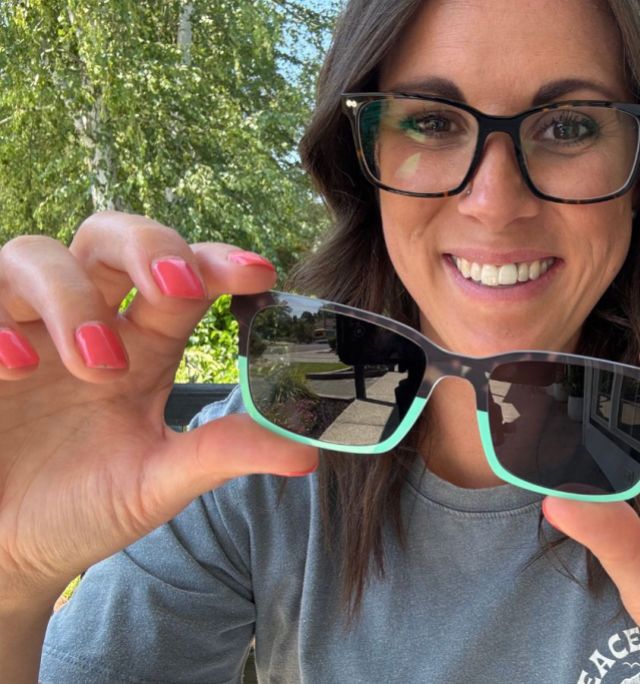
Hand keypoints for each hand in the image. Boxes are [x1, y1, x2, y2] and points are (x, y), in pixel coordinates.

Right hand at [0, 212, 318, 604]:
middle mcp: (86, 324)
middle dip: (148, 246)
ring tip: (98, 363)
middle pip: (111, 236)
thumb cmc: (82, 508)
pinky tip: (16, 369)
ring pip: (35, 256)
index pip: (183, 279)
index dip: (218, 263)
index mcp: (142, 347)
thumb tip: (308, 451)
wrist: (3, 554)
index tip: (260, 274)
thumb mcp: (156, 483)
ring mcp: (22, 331)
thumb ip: (221, 455)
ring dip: (73, 298)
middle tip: (178, 287)